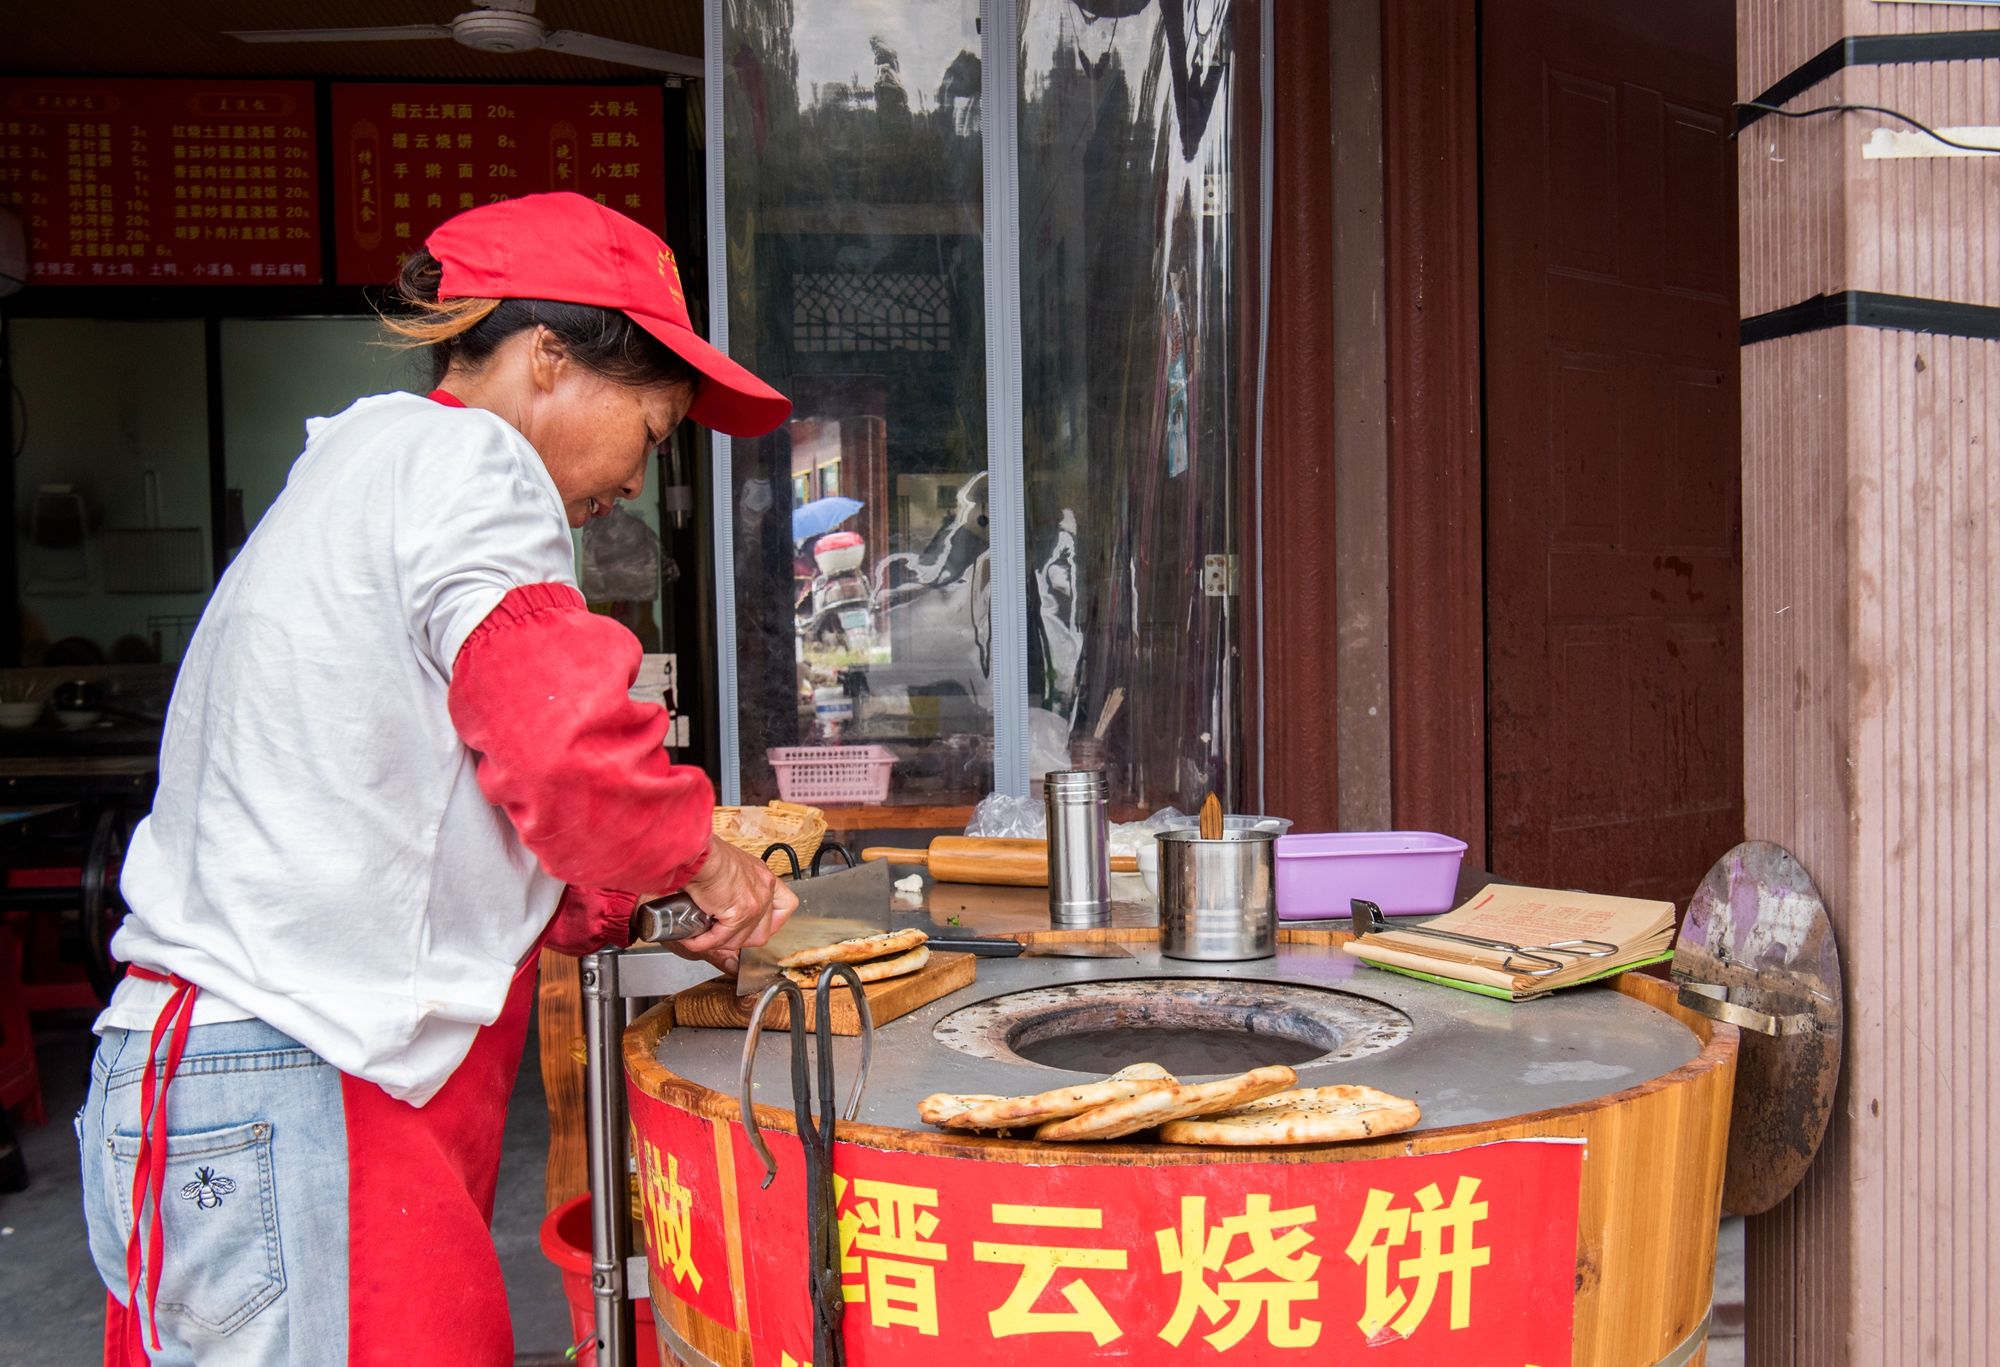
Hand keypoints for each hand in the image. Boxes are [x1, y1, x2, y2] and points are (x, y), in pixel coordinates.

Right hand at [669, 836, 797, 963]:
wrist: (699, 853)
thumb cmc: (707, 854)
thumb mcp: (730, 866)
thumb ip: (734, 885)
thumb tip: (722, 903)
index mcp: (764, 877)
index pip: (785, 906)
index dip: (772, 922)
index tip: (755, 926)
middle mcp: (765, 890)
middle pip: (764, 931)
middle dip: (741, 939)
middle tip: (721, 935)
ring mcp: (755, 904)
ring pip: (741, 939)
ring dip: (719, 942)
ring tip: (702, 936)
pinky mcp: (739, 914)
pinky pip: (721, 939)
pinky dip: (703, 943)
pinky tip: (693, 939)